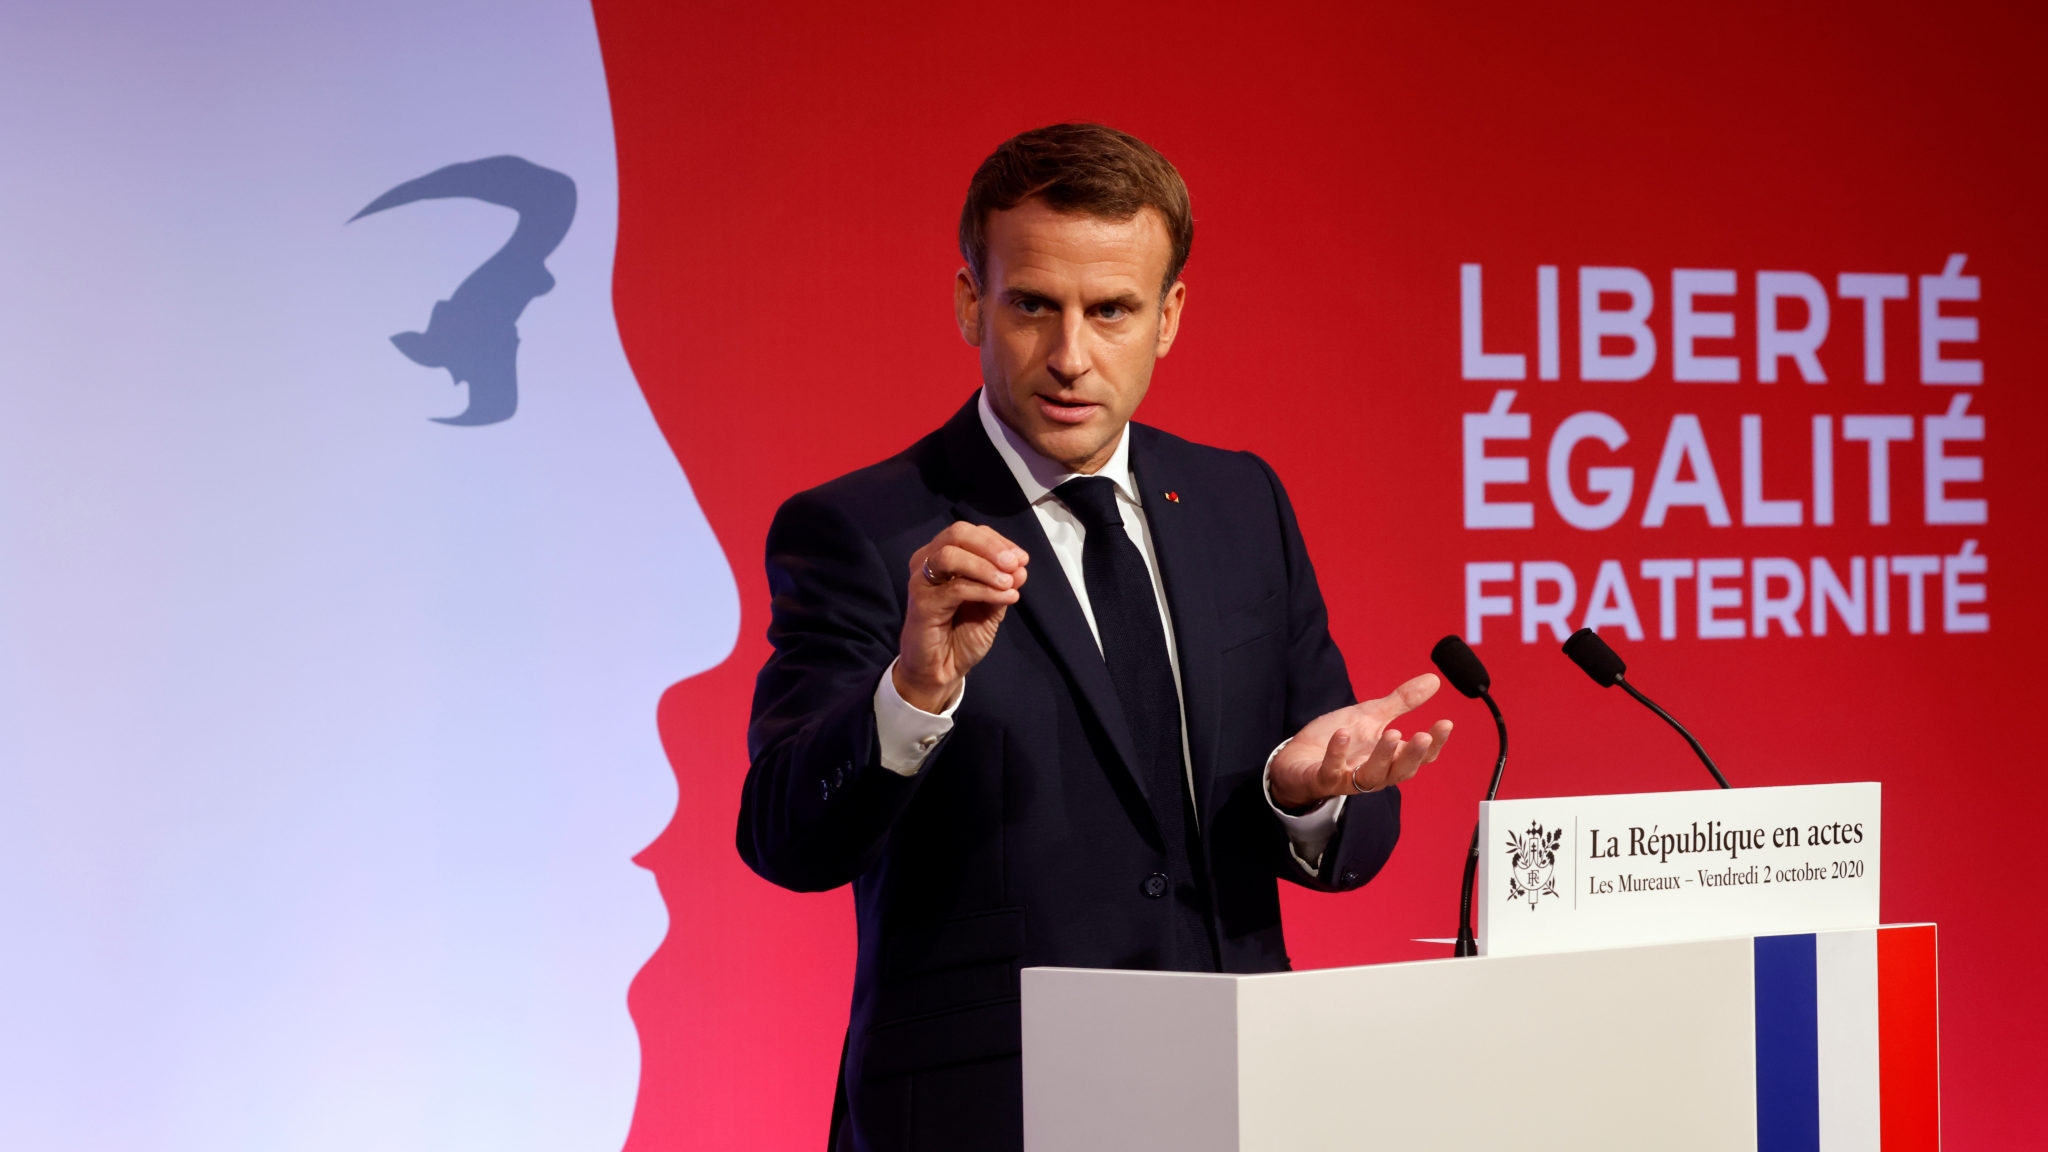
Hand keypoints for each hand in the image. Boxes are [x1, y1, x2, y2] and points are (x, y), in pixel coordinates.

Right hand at [894, 522, 1029, 711]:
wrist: (941, 670)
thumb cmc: (961, 636)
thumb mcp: (990, 607)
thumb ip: (1002, 585)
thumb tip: (1021, 567)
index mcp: (943, 557)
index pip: (971, 533)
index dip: (999, 542)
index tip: (1022, 559)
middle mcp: (927, 562)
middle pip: (957, 533)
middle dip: (991, 547)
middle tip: (1015, 565)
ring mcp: (921, 581)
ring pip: (951, 555)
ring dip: (986, 566)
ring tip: (1009, 583)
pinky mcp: (921, 602)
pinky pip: (955, 588)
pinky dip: (984, 589)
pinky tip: (1004, 597)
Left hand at [1268, 673, 1453, 810]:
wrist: (1298, 758)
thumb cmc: (1339, 740)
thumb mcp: (1371, 716)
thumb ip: (1401, 703)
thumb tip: (1434, 680)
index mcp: (1389, 759)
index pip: (1419, 757)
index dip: (1435, 743)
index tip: (1446, 722)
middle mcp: (1374, 774)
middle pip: (1400, 771)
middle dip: (1413, 755)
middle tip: (1423, 736)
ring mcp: (1348, 779)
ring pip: (1371, 776)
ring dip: (1382, 756)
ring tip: (1391, 733)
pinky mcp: (1322, 779)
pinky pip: (1331, 771)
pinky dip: (1337, 753)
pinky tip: (1342, 734)